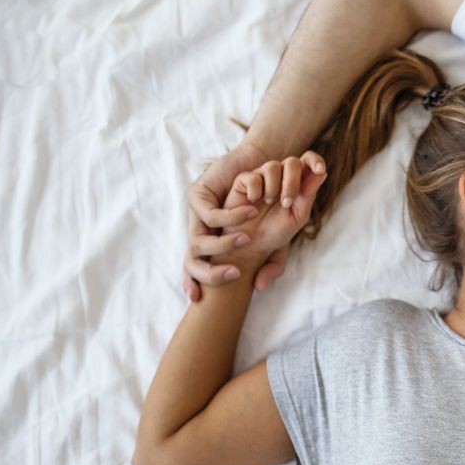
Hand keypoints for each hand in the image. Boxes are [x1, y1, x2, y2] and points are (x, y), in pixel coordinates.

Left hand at [185, 141, 293, 299]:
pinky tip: (250, 213)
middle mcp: (198, 232)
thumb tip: (259, 288)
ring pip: (198, 241)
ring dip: (223, 244)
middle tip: (235, 273)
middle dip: (208, 273)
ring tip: (246, 238)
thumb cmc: (267, 207)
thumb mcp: (274, 241)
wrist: (259, 167)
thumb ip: (271, 264)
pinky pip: (209, 215)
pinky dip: (230, 218)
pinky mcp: (196, 195)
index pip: (193, 270)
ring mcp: (194, 215)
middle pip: (190, 262)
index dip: (192, 284)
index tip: (198, 298)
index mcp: (210, 246)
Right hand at [215, 153, 326, 270]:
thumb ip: (308, 194)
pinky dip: (255, 191)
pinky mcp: (243, 181)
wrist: (253, 244)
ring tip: (268, 203)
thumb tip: (322, 172)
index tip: (319, 170)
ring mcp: (261, 176)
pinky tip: (253, 202)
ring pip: (272, 166)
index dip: (315, 160)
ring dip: (273, 188)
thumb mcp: (298, 216)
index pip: (308, 161)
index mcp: (297, 182)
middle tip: (286, 203)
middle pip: (292, 162)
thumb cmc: (277, 231)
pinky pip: (253, 176)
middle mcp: (280, 176)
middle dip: (292, 182)